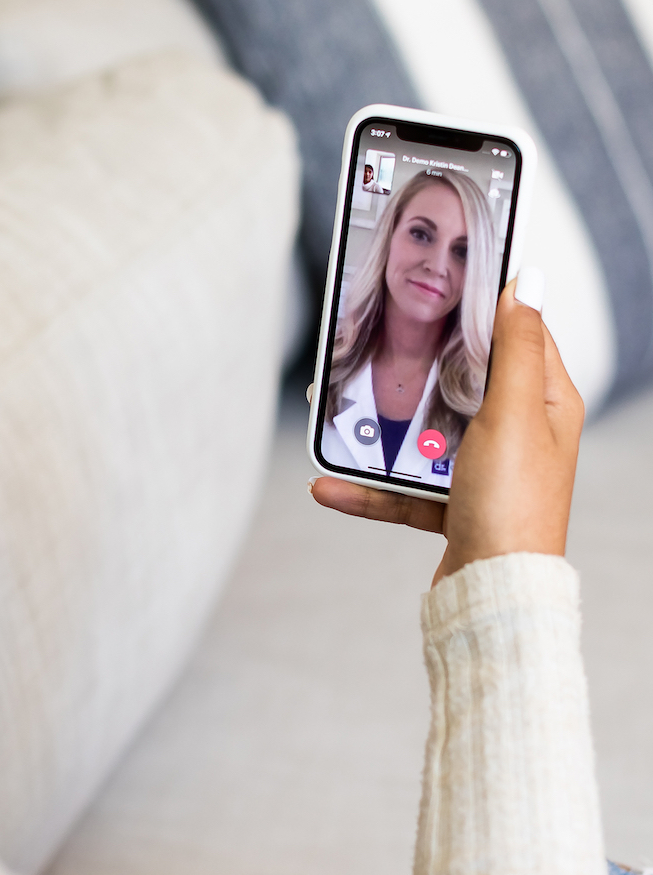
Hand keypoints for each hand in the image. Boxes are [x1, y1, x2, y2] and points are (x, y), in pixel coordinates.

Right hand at [310, 274, 583, 584]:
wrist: (492, 591)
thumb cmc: (514, 505)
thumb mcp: (513, 412)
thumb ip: (514, 347)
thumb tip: (529, 283)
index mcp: (544, 402)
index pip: (517, 337)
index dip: (484, 310)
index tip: (445, 290)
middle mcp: (517, 434)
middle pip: (460, 384)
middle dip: (416, 372)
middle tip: (378, 351)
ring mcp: (484, 471)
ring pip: (424, 436)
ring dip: (379, 434)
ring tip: (339, 421)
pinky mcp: (453, 506)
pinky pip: (403, 487)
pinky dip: (367, 488)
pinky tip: (330, 485)